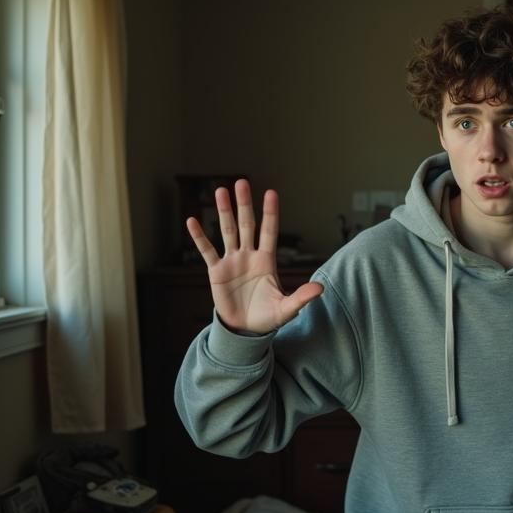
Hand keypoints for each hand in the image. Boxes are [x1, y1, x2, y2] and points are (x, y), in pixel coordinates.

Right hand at [186, 179, 323, 333]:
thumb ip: (301, 297)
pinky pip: (207, 251)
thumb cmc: (268, 317)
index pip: (269, 231)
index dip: (270, 213)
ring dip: (224, 212)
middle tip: (242, 182)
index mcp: (267, 260)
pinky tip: (192, 220)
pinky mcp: (216, 271)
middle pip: (247, 224)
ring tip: (220, 190)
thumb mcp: (287, 308)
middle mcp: (249, 255)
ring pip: (228, 231)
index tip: (271, 193)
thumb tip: (320, 288)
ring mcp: (232, 261)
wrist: (246, 329)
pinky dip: (200, 237)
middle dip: (244, 204)